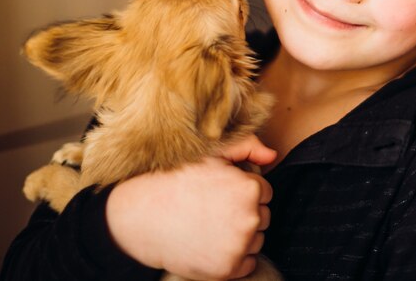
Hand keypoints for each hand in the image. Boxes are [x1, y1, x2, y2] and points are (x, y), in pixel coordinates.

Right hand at [106, 136, 275, 279]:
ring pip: (256, 239)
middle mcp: (248, 218)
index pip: (264, 191)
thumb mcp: (213, 153)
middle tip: (215, 207)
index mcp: (248, 188)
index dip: (243, 189)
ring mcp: (238, 246)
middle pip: (262, 216)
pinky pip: (247, 264)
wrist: (142, 214)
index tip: (223, 191)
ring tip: (212, 224)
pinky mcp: (227, 270)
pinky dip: (235, 256)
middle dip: (245, 211)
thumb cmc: (178, 179)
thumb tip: (272, 157)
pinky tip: (213, 242)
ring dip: (242, 234)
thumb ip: (248, 147)